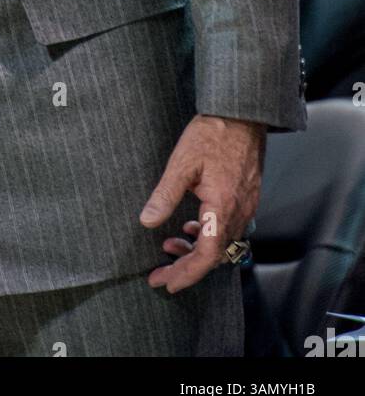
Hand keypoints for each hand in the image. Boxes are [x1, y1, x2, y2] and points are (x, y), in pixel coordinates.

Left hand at [140, 114, 264, 291]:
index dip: (186, 273)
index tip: (166, 282)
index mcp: (222, 207)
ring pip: (221, 243)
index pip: (206, 256)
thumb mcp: (182, 163)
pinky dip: (208, 234)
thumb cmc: (213, 133)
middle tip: (161, 271)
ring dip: (196, 250)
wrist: (242, 114)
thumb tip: (148, 220)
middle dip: (187, 267)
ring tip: (169, 246)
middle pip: (215, 255)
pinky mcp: (246, 197)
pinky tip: (191, 226)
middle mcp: (239, 212)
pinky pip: (228, 228)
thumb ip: (165, 194)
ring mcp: (246, 206)